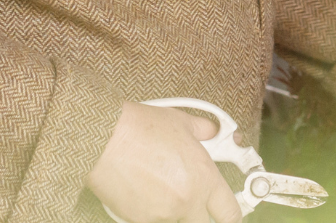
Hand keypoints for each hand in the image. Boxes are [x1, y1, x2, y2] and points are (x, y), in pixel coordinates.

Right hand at [87, 101, 240, 222]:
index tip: (228, 215)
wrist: (105, 138)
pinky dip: (149, 210)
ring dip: (171, 210)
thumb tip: (214, 132)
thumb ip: (205, 132)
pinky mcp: (139, 220)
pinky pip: (152, 220)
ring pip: (175, 221)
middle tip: (186, 199)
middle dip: (198, 214)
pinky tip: (140, 189)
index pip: (230, 213)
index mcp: (204, 179)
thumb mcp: (182, 122)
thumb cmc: (141, 128)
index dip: (231, 216)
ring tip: (157, 185)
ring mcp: (163, 214)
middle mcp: (187, 201)